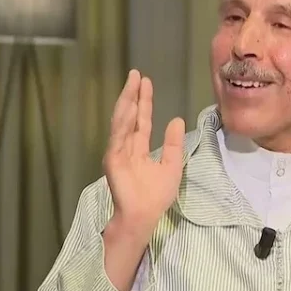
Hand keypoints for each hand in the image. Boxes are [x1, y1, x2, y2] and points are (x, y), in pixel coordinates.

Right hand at [103, 69, 185, 238]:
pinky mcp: (113, 159)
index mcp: (139, 149)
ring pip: (122, 121)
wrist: (144, 216)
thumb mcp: (172, 165)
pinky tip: (128, 106)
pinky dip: (122, 120)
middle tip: (136, 74)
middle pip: (130, 115)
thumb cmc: (156, 196)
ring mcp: (118, 152)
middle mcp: (126, 147)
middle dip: (133, 95)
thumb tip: (177, 120)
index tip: (146, 82)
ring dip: (126, 101)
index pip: (142, 120)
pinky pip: (118, 136)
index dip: (144, 102)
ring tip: (132, 83)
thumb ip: (173, 143)